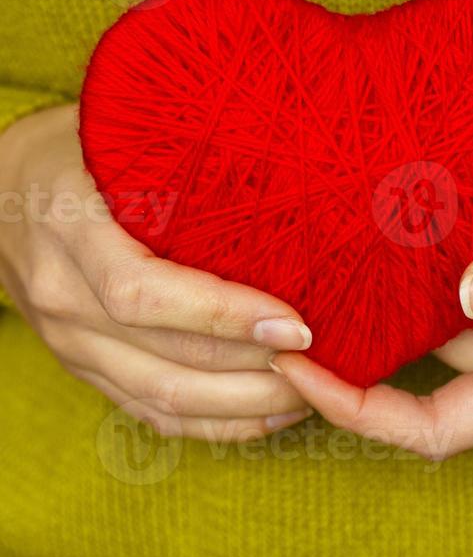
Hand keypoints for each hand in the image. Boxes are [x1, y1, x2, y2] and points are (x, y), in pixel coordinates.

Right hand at [0, 105, 313, 440]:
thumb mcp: (112, 132)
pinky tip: (271, 414)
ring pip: (164, 398)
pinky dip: (217, 424)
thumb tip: (280, 147)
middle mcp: (63, 296)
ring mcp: (68, 342)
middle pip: (167, 360)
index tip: (295, 321)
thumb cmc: (75, 150)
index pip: (144, 293)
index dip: (222, 316)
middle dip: (256, 370)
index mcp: (71, 228)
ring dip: (247, 406)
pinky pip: (151, 412)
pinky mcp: (83, 367)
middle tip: (326, 360)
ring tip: (312, 391)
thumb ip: (176, 148)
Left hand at [271, 156, 472, 459]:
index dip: (359, 410)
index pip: (436, 426)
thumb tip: (470, 293)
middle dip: (356, 352)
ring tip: (327, 252)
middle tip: (288, 303)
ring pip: (441, 325)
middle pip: (423, 378)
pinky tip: (397, 227)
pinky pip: (467, 291)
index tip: (295, 370)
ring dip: (389, 299)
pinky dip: (428, 270)